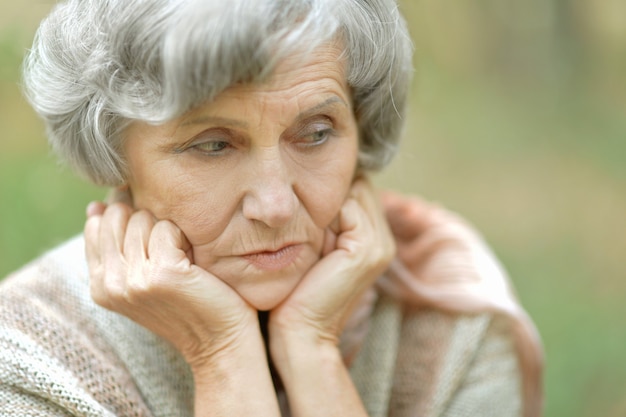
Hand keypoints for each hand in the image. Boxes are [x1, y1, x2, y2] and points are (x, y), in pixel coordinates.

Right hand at [84, 201, 257, 368]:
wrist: (218, 342)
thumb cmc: (185, 303)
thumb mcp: (140, 277)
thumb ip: (115, 245)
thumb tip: (95, 205)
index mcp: (97, 284)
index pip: (96, 223)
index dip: (128, 221)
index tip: (151, 244)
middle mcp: (108, 283)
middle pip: (119, 215)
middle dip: (147, 223)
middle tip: (169, 253)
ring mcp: (132, 280)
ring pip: (143, 218)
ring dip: (167, 231)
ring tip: (180, 260)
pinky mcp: (161, 275)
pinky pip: (167, 228)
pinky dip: (184, 238)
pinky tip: (192, 263)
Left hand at [269, 177, 395, 347]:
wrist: (301, 332)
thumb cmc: (298, 291)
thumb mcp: (316, 247)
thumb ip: (326, 220)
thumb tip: (314, 183)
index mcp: (375, 239)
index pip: (358, 188)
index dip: (330, 192)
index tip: (304, 208)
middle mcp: (384, 240)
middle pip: (358, 186)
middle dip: (329, 193)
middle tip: (303, 219)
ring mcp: (379, 245)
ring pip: (353, 191)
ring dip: (324, 202)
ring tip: (304, 231)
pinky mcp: (366, 250)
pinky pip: (346, 206)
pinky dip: (322, 213)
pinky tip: (306, 236)